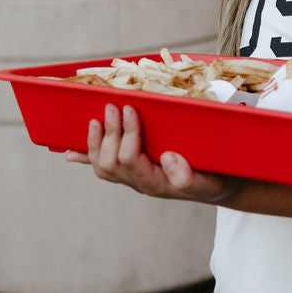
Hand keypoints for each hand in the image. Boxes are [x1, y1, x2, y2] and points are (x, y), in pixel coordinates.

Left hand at [65, 102, 242, 204]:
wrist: (220, 186)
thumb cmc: (216, 180)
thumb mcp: (209, 181)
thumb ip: (189, 177)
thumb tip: (168, 159)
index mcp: (156, 183)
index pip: (129, 161)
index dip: (126, 134)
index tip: (130, 109)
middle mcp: (140, 182)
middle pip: (110, 164)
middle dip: (110, 133)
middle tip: (113, 106)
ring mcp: (134, 178)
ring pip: (103, 166)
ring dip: (95, 143)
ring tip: (96, 120)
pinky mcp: (132, 171)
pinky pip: (104, 168)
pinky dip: (86, 157)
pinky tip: (71, 153)